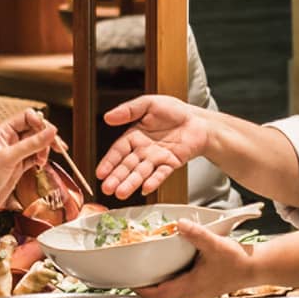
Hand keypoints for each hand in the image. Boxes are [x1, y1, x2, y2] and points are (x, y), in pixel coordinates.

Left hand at [0, 109, 57, 220]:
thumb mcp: (8, 158)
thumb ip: (31, 144)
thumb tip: (50, 132)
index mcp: (3, 132)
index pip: (27, 117)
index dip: (40, 123)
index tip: (49, 133)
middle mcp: (9, 141)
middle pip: (35, 130)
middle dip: (46, 137)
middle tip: (56, 146)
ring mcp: (14, 154)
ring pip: (36, 144)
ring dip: (44, 149)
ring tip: (44, 159)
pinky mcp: (18, 167)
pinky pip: (34, 157)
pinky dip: (41, 159)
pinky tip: (41, 164)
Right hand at [96, 95, 210, 199]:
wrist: (198, 120)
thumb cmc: (173, 111)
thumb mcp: (148, 104)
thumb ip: (129, 110)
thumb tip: (107, 116)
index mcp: (134, 136)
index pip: (118, 151)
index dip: (109, 162)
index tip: (100, 173)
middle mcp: (143, 150)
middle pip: (127, 166)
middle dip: (116, 178)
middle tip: (107, 189)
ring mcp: (156, 159)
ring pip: (141, 173)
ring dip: (131, 183)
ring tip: (121, 194)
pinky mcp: (170, 164)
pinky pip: (161, 174)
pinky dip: (154, 181)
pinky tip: (146, 188)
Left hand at [136, 220, 253, 297]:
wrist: (256, 267)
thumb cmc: (238, 261)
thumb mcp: (215, 245)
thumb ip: (196, 234)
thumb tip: (180, 224)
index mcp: (190, 287)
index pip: (158, 294)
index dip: (141, 289)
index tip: (128, 281)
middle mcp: (192, 292)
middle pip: (161, 292)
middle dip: (147, 282)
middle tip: (134, 267)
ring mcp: (198, 290)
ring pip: (171, 287)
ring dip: (159, 278)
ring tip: (148, 263)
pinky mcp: (203, 285)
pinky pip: (181, 282)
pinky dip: (172, 274)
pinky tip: (171, 260)